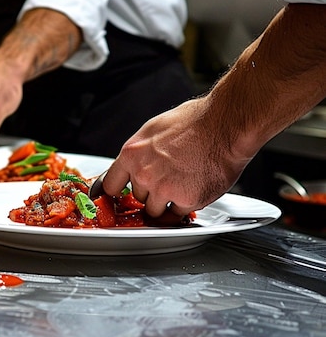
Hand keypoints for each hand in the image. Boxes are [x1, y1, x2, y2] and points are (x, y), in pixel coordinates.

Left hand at [101, 98, 251, 216]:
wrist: (225, 124)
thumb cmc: (196, 122)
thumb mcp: (153, 130)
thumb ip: (140, 153)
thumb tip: (133, 165)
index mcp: (132, 154)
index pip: (110, 185)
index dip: (117, 192)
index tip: (119, 196)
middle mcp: (144, 174)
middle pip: (137, 198)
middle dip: (149, 192)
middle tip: (168, 178)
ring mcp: (164, 189)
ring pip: (154, 211)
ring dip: (166, 203)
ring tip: (182, 182)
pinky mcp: (186, 200)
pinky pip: (177, 214)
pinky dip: (185, 206)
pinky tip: (194, 188)